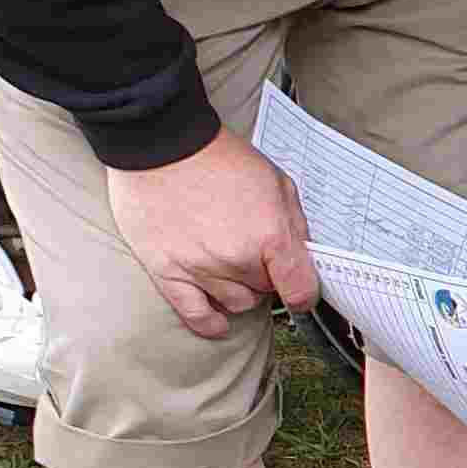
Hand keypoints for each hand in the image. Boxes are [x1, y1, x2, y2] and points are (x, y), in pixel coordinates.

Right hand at [105, 127, 319, 339]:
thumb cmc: (219, 158)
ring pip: (235, 304)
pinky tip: (219, 321)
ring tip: (232, 268)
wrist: (162, 143)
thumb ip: (294, 224)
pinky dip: (210, 323)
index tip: (300, 290)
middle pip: (265, 292)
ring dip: (239, 291)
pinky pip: (194, 315)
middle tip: (254, 254)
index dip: (304, 293)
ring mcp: (200, 269)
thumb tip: (303, 256)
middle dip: (265, 276)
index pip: (300, 290)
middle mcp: (237, 259)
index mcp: (270, 236)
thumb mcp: (276, 181)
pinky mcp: (167, 271)